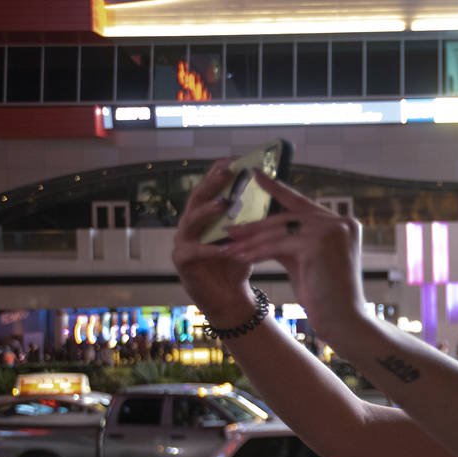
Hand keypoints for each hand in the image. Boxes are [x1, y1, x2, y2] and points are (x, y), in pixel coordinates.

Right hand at [171, 159, 255, 325]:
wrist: (229, 297)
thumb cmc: (237, 262)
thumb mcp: (247, 235)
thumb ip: (252, 215)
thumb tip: (275, 187)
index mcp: (205, 214)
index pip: (210, 187)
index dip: (218, 172)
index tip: (234, 159)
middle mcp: (190, 224)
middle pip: (197, 197)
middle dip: (211, 183)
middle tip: (226, 171)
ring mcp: (182, 241)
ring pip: (191, 221)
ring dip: (208, 212)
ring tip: (223, 204)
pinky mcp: (182, 261)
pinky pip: (194, 251)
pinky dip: (209, 249)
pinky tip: (223, 247)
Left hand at [220, 172, 369, 337]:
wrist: (344, 321)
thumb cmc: (325, 296)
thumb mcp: (305, 260)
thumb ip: (290, 240)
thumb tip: (260, 228)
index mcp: (342, 223)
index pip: (303, 203)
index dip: (278, 189)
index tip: (256, 175)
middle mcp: (341, 222)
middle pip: (288, 218)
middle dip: (256, 226)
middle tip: (229, 229)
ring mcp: (332, 231)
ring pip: (281, 231)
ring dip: (251, 241)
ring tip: (228, 247)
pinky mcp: (319, 244)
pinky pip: (278, 246)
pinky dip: (256, 252)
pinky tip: (239, 258)